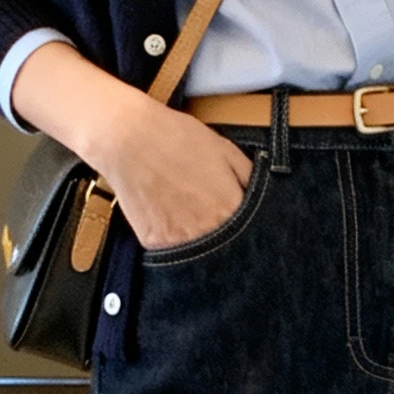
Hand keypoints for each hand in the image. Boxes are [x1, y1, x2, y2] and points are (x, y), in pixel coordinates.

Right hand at [97, 98, 252, 251]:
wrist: (129, 139)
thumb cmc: (179, 139)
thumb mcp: (227, 151)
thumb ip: (250, 179)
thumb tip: (264, 198)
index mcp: (230, 211)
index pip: (251, 237)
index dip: (248, 229)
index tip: (240, 221)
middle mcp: (207, 233)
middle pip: (224, 249)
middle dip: (223, 237)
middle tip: (209, 214)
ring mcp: (178, 242)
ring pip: (198, 253)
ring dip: (198, 239)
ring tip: (188, 212)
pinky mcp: (153, 243)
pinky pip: (170, 248)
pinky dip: (172, 236)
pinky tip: (167, 213)